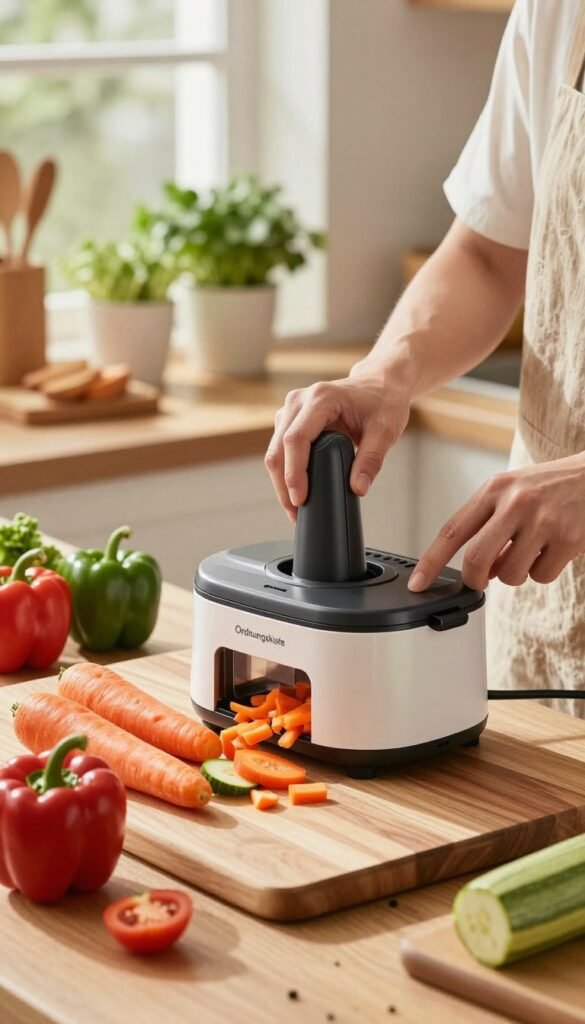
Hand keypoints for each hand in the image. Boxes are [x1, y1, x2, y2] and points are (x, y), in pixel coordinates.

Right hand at [265, 365, 410, 519]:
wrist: (379, 384)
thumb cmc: (383, 401)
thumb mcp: (386, 430)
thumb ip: (372, 459)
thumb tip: (358, 489)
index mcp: (321, 399)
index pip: (296, 439)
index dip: (294, 472)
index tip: (300, 499)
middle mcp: (299, 401)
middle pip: (278, 447)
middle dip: (283, 484)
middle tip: (296, 513)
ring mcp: (292, 409)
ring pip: (275, 450)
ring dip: (281, 480)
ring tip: (295, 508)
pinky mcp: (291, 419)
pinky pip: (280, 448)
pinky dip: (285, 471)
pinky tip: (295, 490)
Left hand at [408, 454, 584, 591]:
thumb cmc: (548, 486)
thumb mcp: (512, 493)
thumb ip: (489, 526)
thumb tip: (481, 571)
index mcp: (495, 489)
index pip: (452, 530)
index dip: (431, 561)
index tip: (417, 583)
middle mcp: (515, 503)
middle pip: (476, 560)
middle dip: (474, 579)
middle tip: (481, 580)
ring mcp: (542, 521)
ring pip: (510, 575)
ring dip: (516, 573)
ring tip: (530, 550)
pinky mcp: (568, 539)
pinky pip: (540, 576)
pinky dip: (543, 571)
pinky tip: (552, 549)